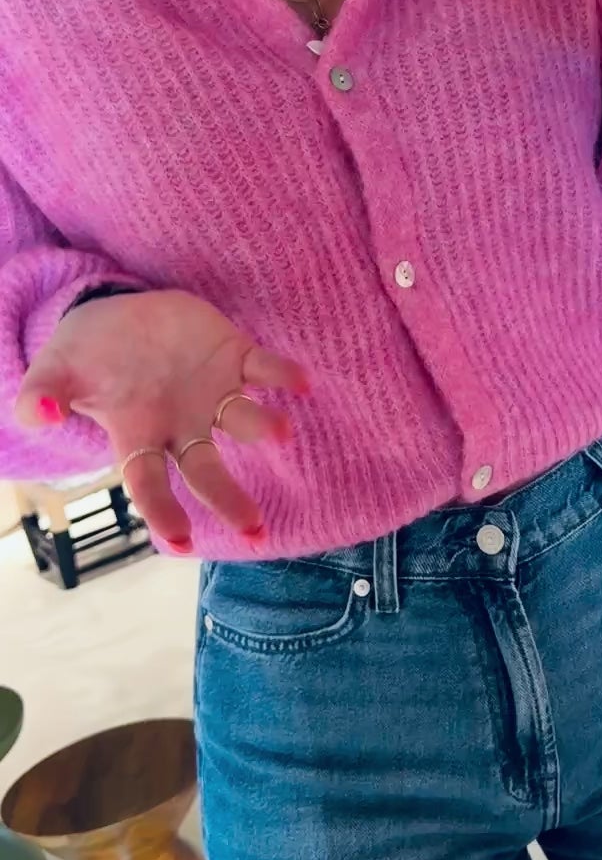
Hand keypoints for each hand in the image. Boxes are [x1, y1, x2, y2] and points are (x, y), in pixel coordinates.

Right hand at [14, 291, 308, 549]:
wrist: (115, 316)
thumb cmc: (82, 360)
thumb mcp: (52, 374)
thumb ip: (41, 397)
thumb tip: (40, 417)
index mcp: (137, 436)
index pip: (149, 482)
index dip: (163, 511)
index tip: (180, 543)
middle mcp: (180, 425)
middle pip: (207, 469)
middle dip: (229, 500)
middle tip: (256, 532)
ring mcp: (210, 393)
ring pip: (242, 419)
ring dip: (262, 426)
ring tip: (283, 434)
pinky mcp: (232, 356)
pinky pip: (262, 370)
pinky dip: (281, 375)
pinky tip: (303, 382)